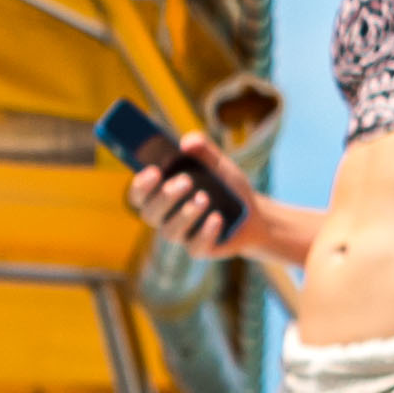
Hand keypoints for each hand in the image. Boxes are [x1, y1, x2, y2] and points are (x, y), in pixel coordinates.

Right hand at [123, 146, 246, 254]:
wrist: (253, 214)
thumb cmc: (227, 188)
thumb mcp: (219, 164)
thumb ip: (203, 151)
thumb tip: (186, 142)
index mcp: (162, 196)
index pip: (139, 195)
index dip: (141, 185)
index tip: (154, 171)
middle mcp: (166, 218)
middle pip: (150, 213)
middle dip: (165, 197)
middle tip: (186, 181)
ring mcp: (182, 236)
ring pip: (170, 231)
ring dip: (186, 214)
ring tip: (205, 198)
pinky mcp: (200, 249)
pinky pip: (195, 246)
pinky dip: (206, 232)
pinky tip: (217, 218)